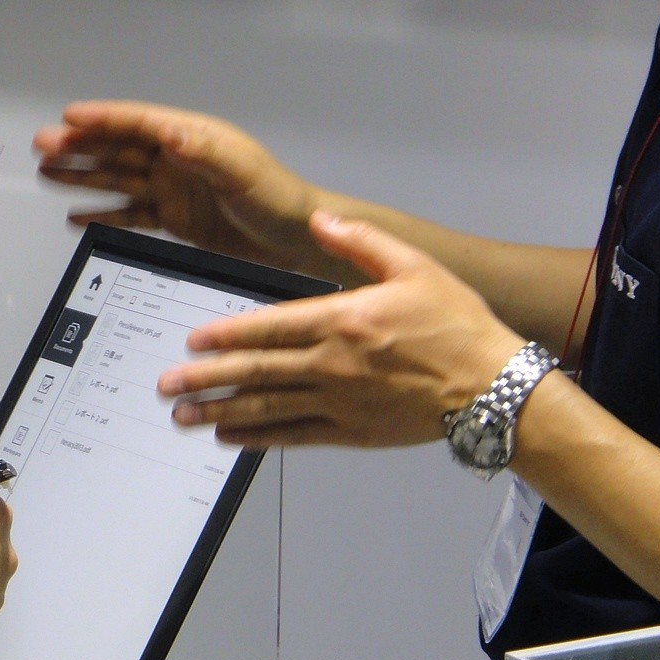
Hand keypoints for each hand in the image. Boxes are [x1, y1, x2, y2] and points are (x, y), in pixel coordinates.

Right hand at [33, 100, 319, 271]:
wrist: (297, 243)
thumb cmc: (278, 199)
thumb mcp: (243, 172)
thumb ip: (204, 152)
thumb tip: (169, 133)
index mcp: (193, 139)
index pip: (138, 124)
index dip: (103, 119)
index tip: (69, 116)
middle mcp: (178, 160)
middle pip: (119, 149)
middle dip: (80, 146)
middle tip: (42, 144)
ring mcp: (174, 190)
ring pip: (118, 180)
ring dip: (83, 177)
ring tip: (47, 174)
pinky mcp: (176, 220)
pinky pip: (131, 214)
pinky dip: (105, 214)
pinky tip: (77, 216)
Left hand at [156, 213, 523, 447]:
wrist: (493, 388)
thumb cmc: (458, 326)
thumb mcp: (415, 266)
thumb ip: (362, 242)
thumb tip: (321, 221)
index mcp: (344, 319)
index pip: (269, 327)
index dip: (226, 335)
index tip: (193, 340)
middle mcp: (333, 365)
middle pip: (256, 371)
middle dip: (205, 379)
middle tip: (166, 386)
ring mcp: (339, 403)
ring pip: (266, 408)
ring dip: (220, 412)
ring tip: (182, 416)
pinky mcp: (351, 432)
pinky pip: (293, 436)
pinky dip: (257, 438)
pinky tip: (229, 437)